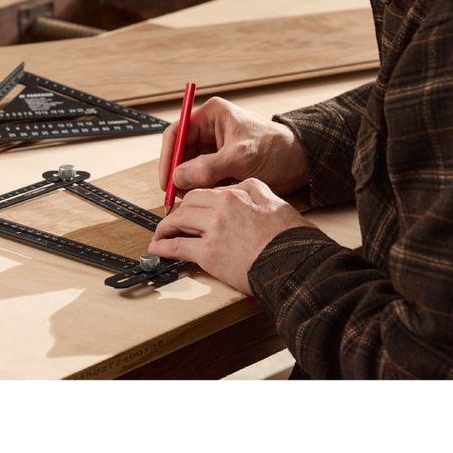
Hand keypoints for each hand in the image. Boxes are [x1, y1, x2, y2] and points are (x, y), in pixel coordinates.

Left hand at [148, 179, 311, 294]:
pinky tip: (157, 249)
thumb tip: (240, 189)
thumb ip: (254, 191)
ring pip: (179, 221)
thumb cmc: (291, 238)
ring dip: (166, 228)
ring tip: (161, 235)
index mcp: (238, 192)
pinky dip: (163, 247)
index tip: (190, 211)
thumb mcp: (275, 201)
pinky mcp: (209, 253)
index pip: (206, 192)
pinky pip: (177, 246)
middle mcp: (222, 205)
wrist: (295, 263)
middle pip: (188, 204)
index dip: (194, 203)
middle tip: (173, 223)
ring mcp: (214, 228)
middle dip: (178, 213)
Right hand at [157, 96, 308, 198]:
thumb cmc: (276, 148)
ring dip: (191, 183)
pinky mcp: (222, 166)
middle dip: (179, 174)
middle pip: (180, 153)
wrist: (300, 163)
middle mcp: (210, 130)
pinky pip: (203, 178)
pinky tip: (211, 197)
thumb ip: (208, 167)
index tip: (166, 179)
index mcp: (212, 116)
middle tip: (177, 195)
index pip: (177, 132)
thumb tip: (179, 177)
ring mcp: (215, 149)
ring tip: (198, 197)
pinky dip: (203, 189)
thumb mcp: (241, 156)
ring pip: (190, 168)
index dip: (168, 156)